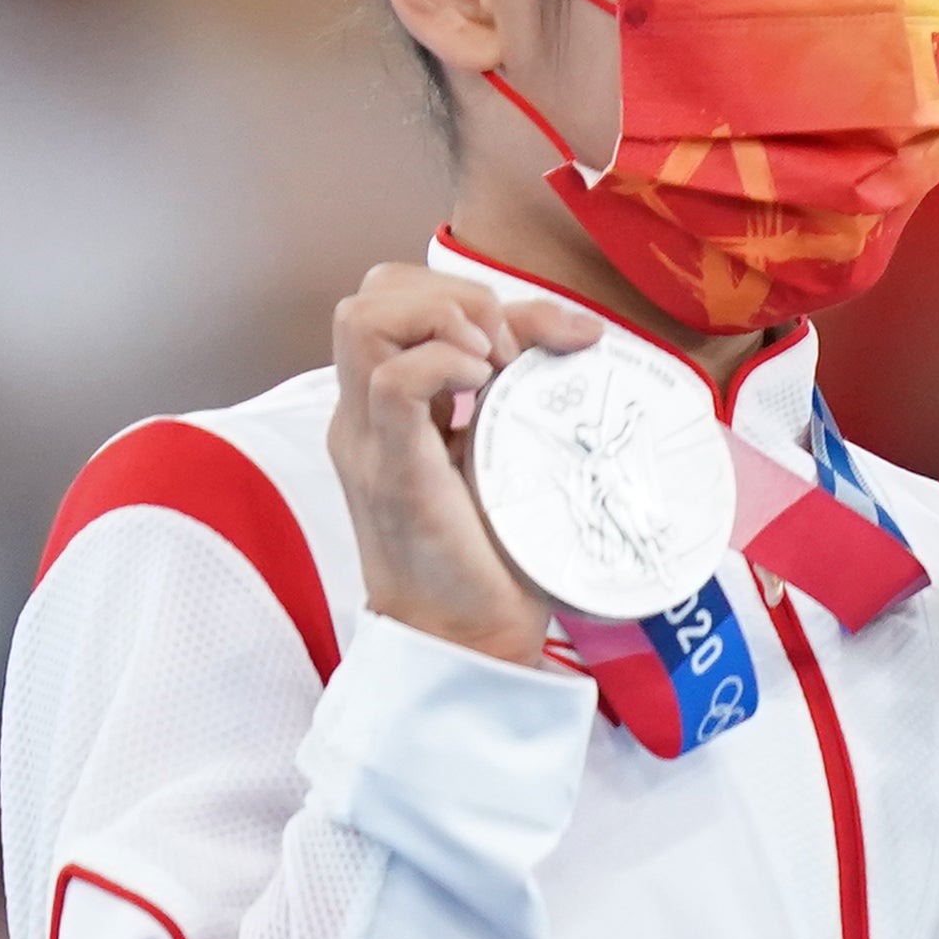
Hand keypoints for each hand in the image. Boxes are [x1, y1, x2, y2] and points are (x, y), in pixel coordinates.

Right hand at [325, 263, 600, 668]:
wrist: (471, 645)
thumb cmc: (496, 560)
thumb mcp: (507, 456)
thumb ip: (513, 400)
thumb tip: (575, 338)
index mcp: (387, 411)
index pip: (399, 302)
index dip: (471, 293)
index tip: (553, 335)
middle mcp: (364, 418)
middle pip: (371, 295)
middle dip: (453, 293)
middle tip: (509, 350)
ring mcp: (370, 442)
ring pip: (363, 319)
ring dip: (444, 319)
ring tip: (494, 366)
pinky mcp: (393, 473)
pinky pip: (391, 382)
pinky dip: (444, 363)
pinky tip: (485, 387)